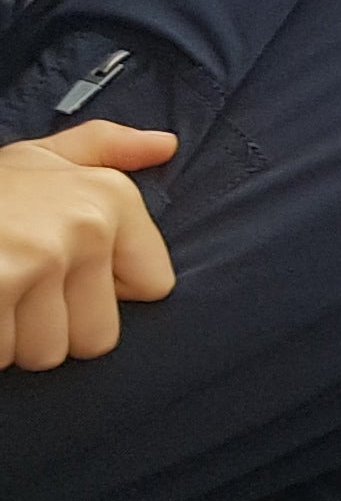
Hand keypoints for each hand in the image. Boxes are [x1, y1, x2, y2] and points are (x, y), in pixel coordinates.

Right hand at [0, 122, 178, 369]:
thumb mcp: (40, 158)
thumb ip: (104, 150)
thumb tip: (165, 145)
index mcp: (110, 196)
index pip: (154, 287)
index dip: (104, 290)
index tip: (65, 268)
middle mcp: (84, 225)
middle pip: (98, 335)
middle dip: (52, 327)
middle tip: (14, 289)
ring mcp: (37, 258)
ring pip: (47, 352)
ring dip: (10, 338)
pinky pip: (2, 354)